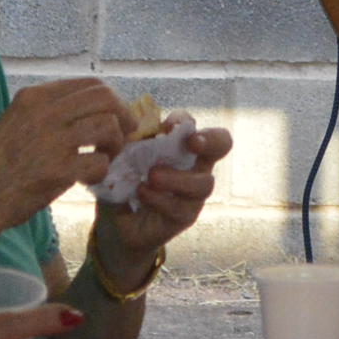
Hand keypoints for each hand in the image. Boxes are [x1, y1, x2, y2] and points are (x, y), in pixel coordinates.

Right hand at [0, 76, 132, 228]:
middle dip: (122, 117)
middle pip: (105, 98)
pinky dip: (101, 171)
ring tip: (105, 159)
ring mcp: (52, 140)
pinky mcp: (58, 170)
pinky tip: (90, 179)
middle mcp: (44, 112)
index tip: (115, 117)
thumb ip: (45, 114)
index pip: (89, 84)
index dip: (111, 100)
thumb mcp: (13, 123)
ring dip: (114, 145)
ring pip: (107, 126)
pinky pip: (99, 162)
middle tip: (123, 136)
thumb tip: (82, 112)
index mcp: (34, 98)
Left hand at [98, 124, 235, 267]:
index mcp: (184, 143)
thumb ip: (133, 137)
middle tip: (191, 143)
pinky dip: (159, 198)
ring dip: (177, 178)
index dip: (187, 121)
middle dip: (210, 140)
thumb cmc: (126, 178)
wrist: (116, 220)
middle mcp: (196, 164)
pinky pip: (180, 207)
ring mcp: (194, 193)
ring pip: (204, 183)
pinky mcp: (184, 216)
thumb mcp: (124, 153)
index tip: (167, 126)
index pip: (192, 118)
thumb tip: (137, 121)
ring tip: (152, 176)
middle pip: (222, 143)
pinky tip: (141, 192)